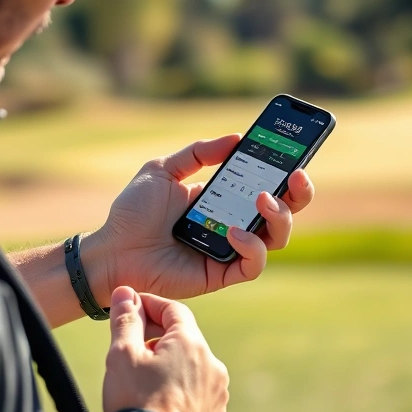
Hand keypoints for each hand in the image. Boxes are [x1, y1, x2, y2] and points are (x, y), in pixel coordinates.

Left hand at [88, 135, 314, 300]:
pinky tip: (235, 232)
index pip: (267, 184)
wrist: (112, 250)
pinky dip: (253, 247)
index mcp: (223, 198)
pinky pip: (253, 264)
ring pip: (276, 237)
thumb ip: (199, 153)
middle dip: (299, 194)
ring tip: (263, 200)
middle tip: (297, 176)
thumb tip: (237, 138)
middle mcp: (234, 223)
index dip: (287, 171)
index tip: (296, 154)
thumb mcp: (164, 169)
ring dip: (279, 217)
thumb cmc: (133, 212)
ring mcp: (230, 250)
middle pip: (284, 211)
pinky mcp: (222, 273)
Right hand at [103, 287, 228, 411]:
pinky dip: (179, 390)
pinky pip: (197, 393)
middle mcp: (212, 365)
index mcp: (192, 344)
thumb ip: (125, 319)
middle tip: (131, 344)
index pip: (173, 310)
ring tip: (142, 378)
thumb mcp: (122, 355)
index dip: (149, 305)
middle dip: (157, 336)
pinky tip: (158, 402)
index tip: (131, 308)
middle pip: (184, 338)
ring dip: (170, 365)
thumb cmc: (136, 401)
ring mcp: (217, 394)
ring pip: (192, 367)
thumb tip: (125, 292)